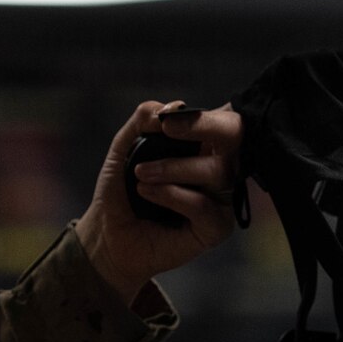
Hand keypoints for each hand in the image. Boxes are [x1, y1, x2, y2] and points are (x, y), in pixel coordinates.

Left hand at [75, 99, 243, 304]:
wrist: (109, 235)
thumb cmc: (121, 193)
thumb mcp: (123, 149)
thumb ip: (142, 121)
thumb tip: (174, 106)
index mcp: (204, 147)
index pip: (223, 121)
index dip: (206, 115)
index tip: (170, 118)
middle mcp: (219, 170)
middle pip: (234, 139)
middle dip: (203, 128)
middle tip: (167, 129)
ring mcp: (221, 200)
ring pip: (219, 172)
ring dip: (174, 168)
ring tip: (141, 175)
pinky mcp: (216, 228)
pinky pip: (204, 205)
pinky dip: (173, 196)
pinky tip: (148, 193)